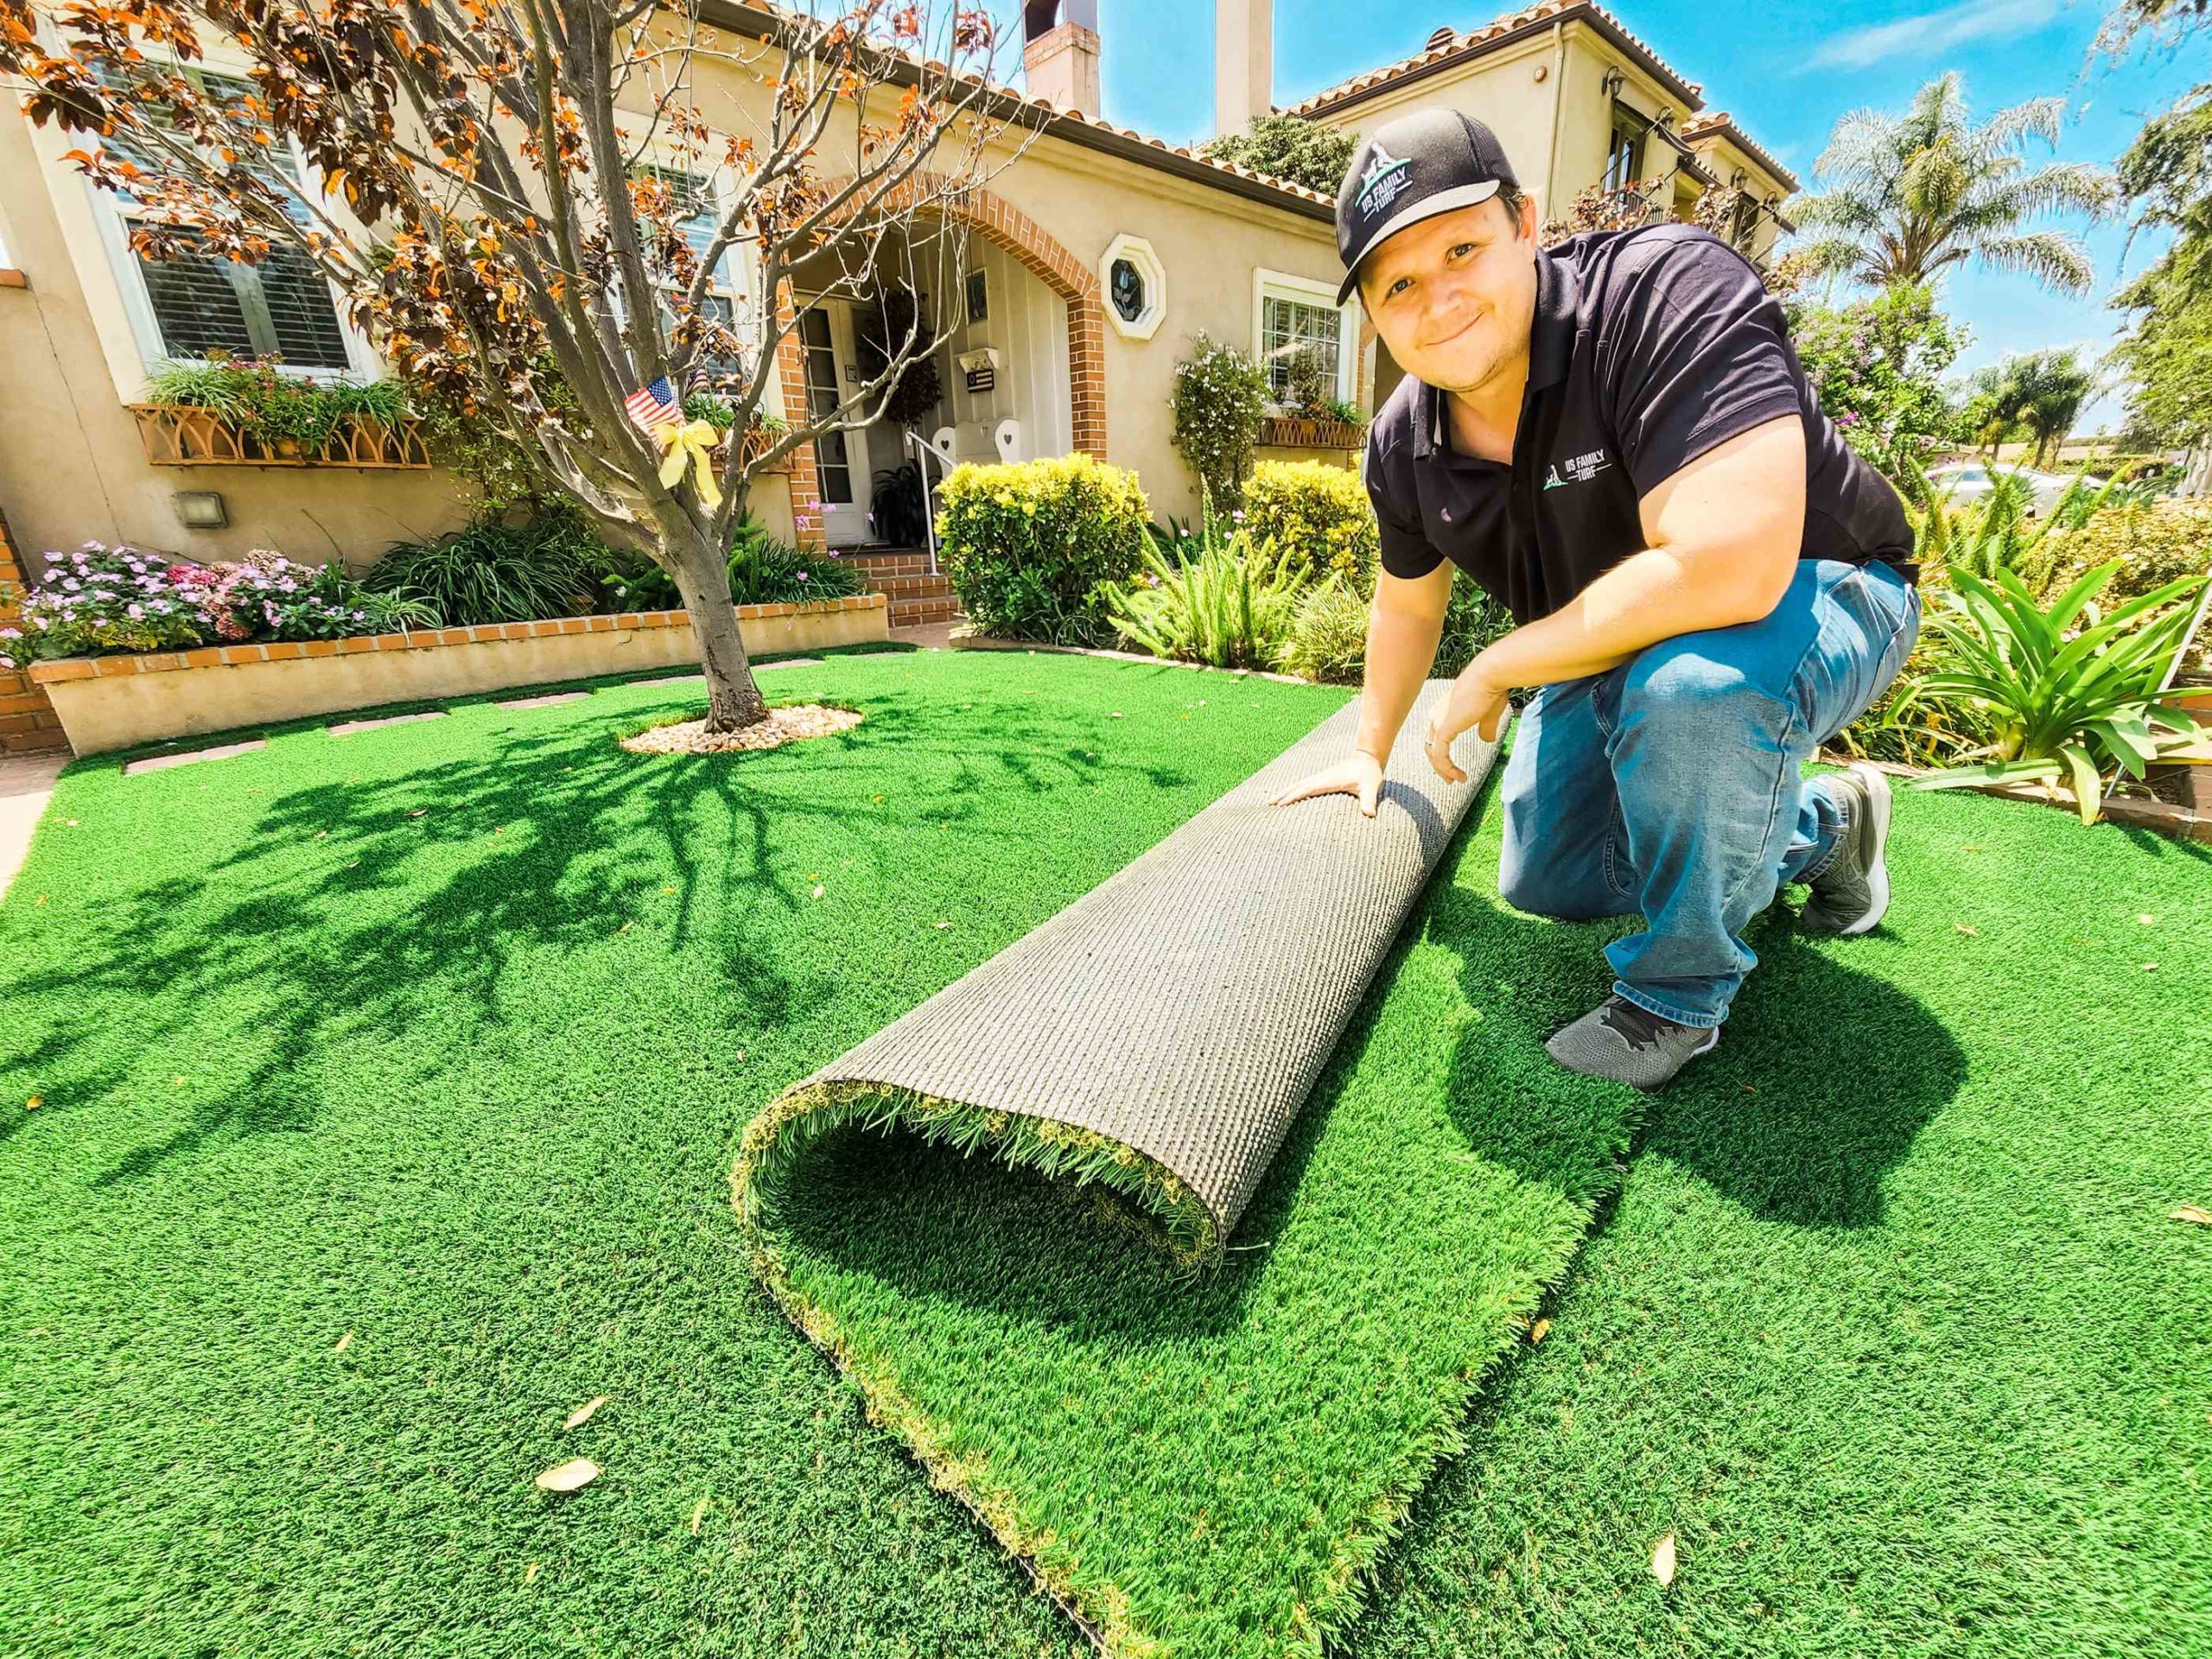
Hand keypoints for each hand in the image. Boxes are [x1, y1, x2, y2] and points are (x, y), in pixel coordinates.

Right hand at [1267, 747, 1385, 816]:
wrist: (1368, 758)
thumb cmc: (1369, 774)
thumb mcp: (1371, 787)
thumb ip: (1369, 800)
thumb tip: (1370, 814)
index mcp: (1328, 780)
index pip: (1307, 789)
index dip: (1294, 796)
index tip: (1281, 804)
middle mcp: (1321, 778)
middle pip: (1297, 786)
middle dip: (1282, 794)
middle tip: (1267, 803)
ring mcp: (1321, 777)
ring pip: (1298, 784)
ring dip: (1285, 791)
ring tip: (1271, 801)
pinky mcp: (1323, 779)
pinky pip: (1304, 785)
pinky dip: (1293, 790)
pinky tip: (1289, 796)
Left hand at [1425, 665, 1509, 783]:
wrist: (1490, 676)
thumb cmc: (1492, 690)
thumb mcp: (1489, 714)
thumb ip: (1485, 728)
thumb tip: (1486, 740)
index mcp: (1443, 711)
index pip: (1436, 737)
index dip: (1442, 755)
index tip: (1454, 769)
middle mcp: (1436, 715)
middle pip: (1430, 747)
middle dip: (1439, 766)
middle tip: (1451, 781)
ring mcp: (1438, 721)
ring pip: (1433, 753)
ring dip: (1443, 770)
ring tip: (1456, 781)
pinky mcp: (1444, 728)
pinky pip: (1439, 755)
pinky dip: (1446, 768)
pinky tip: (1458, 776)